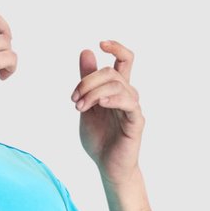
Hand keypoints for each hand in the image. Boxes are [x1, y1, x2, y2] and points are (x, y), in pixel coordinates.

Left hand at [71, 39, 143, 181]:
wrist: (108, 167)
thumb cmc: (100, 139)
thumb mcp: (87, 105)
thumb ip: (86, 80)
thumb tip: (86, 51)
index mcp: (117, 90)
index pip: (124, 60)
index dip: (116, 47)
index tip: (100, 43)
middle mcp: (128, 95)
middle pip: (111, 72)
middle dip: (87, 80)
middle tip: (73, 98)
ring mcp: (133, 107)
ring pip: (117, 84)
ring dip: (93, 92)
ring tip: (79, 107)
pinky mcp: (136, 121)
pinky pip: (129, 102)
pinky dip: (112, 98)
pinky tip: (100, 104)